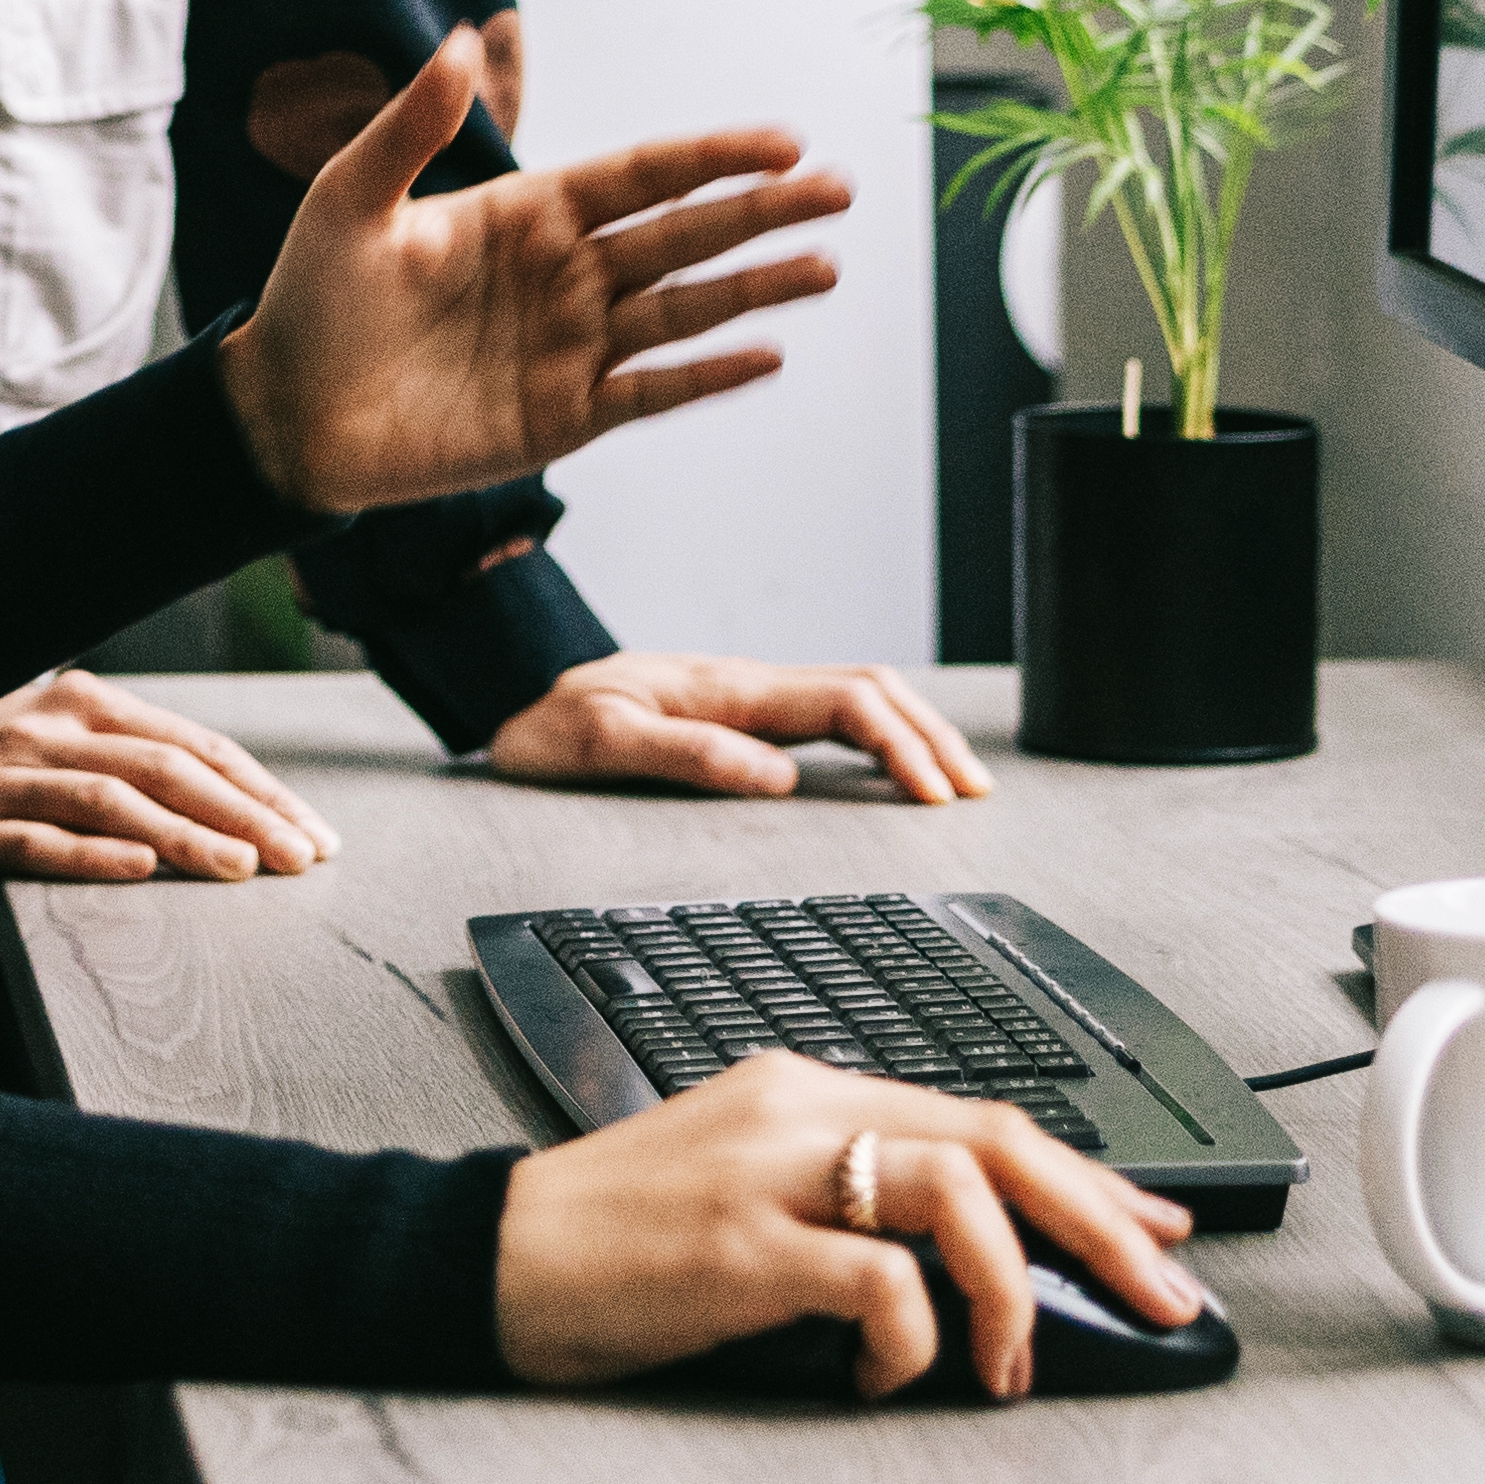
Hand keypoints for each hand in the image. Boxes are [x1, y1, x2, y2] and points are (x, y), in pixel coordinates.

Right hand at [0, 670, 336, 894]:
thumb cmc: (9, 785)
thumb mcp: (71, 752)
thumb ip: (142, 764)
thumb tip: (255, 811)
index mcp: (83, 701)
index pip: (191, 743)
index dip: (259, 789)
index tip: (314, 834)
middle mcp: (43, 728)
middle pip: (161, 768)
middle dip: (240, 814)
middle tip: (298, 857)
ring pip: (107, 802)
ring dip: (183, 835)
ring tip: (239, 868)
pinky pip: (36, 842)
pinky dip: (91, 855)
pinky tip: (140, 869)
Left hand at [207, 37, 845, 520]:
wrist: (284, 412)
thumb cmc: (312, 298)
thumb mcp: (351, 198)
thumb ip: (410, 126)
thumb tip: (455, 37)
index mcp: (527, 212)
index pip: (640, 175)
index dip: (711, 157)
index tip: (783, 140)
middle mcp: (565, 275)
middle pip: (683, 236)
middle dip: (762, 213)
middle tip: (840, 189)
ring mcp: (570, 348)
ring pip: (683, 311)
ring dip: (755, 290)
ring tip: (825, 267)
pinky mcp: (563, 419)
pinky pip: (651, 391)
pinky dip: (707, 375)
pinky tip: (766, 353)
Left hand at [483, 651, 991, 808]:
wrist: (511, 709)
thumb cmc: (548, 730)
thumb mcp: (600, 743)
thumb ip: (687, 755)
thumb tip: (781, 780)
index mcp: (728, 689)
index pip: (845, 703)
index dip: (901, 746)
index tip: (933, 799)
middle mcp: (748, 684)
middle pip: (871, 689)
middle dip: (931, 736)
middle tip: (972, 795)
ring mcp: (748, 697)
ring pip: (859, 694)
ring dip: (915, 731)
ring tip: (957, 783)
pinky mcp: (741, 715)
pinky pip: (829, 714)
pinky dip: (880, 736)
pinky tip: (895, 768)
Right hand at [486, 1051, 1202, 1400]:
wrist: (483, 1258)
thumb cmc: (612, 1244)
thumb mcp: (741, 1192)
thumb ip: (840, 1203)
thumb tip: (965, 1268)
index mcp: (799, 1089)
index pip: (976, 1114)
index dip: (1084, 1176)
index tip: (1156, 1230)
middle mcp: (794, 1108)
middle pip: (994, 1139)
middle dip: (1100, 1223)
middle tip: (1162, 1296)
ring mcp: (766, 1170)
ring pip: (956, 1192)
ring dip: (1011, 1290)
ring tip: (1005, 1367)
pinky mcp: (738, 1245)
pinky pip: (880, 1280)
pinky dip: (910, 1341)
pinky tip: (878, 1381)